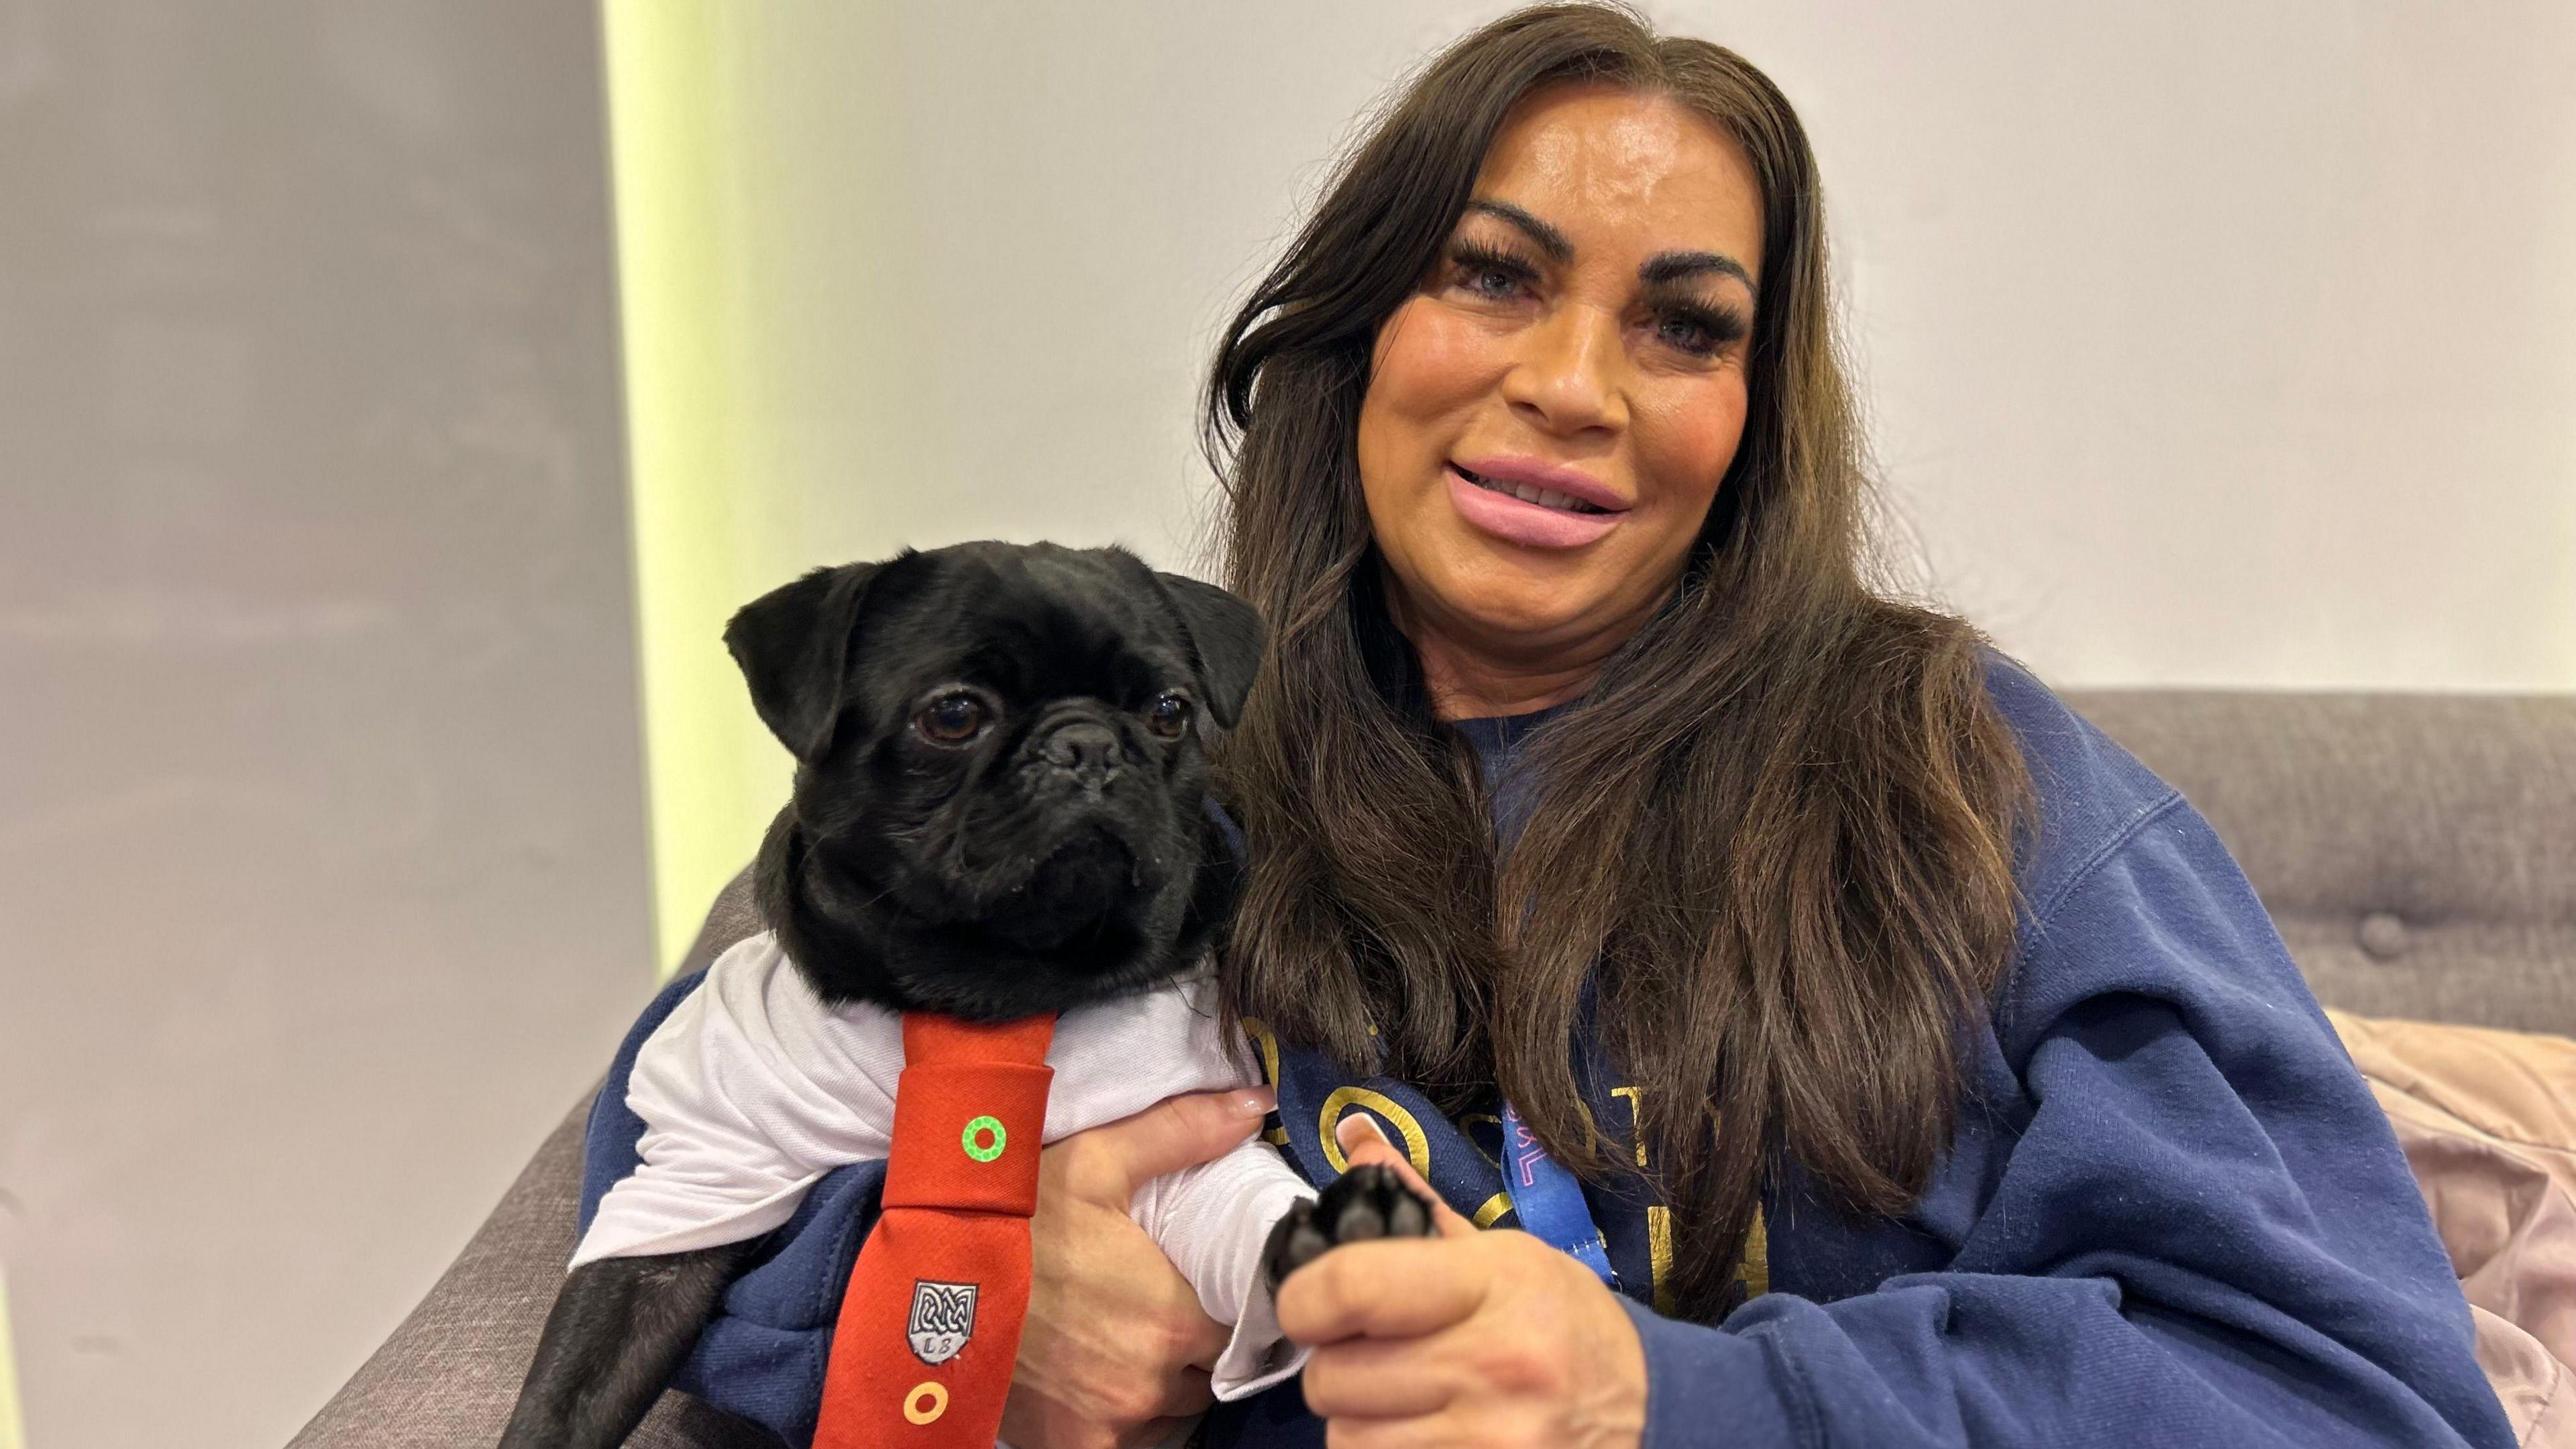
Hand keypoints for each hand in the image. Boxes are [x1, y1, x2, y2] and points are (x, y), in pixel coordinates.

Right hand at [1003, 1086, 1276, 1448]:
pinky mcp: (1074, 1447)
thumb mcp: (1096, 1162)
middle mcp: (1151, 1383)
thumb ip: (1183, 1133)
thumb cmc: (1014, 1224)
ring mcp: (1112, 1422)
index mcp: (1172, 1319)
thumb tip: (1254, 1104)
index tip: (1203, 1288)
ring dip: (1160, 1385)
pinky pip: (1129, 1442)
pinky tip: (1100, 1382)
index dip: (1228, 1308)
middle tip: (1159, 1310)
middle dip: (1192, 1347)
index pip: (1238, 1329)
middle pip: (1205, 1376)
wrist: (926, 1286)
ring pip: (1170, 1413)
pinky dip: (1122, 1419)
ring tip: (1127, 1343)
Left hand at [1277, 1116, 1648, 1448]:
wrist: (1650, 1411)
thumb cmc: (1570, 1326)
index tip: (1311, 1302)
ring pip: (1347, 1438)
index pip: (1350, 1286)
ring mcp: (1488, 1440)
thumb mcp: (1511, 1256)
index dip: (1305, 1297)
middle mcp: (1490, 1365)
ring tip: (1404, 1399)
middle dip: (1339, 1364)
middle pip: (1333, 1376)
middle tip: (1376, 1354)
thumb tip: (1356, 1143)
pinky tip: (1421, 1432)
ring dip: (1360, 1420)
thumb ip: (1422, 1214)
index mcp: (1493, 1285)